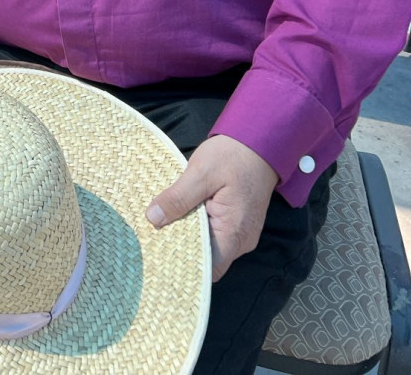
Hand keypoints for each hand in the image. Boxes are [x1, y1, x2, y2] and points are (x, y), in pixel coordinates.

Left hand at [146, 134, 279, 281]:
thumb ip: (178, 197)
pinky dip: (196, 228)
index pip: (209, 268)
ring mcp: (240, 233)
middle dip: (180, 249)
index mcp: (234, 233)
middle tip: (151, 239)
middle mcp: (241, 241)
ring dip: (187, 236)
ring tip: (160, 227)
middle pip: (208, 259)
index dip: (184, 265)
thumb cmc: (233, 156)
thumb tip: (153, 218)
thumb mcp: (201, 173)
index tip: (158, 255)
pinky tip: (177, 216)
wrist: (259, 144)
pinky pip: (214, 234)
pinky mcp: (236, 223)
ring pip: (210, 246)